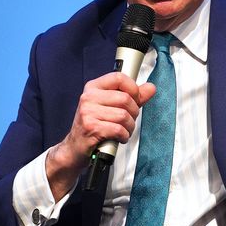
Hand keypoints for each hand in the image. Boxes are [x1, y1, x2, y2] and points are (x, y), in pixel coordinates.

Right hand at [46, 72, 155, 199]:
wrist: (75, 148)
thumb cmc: (94, 126)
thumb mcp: (112, 107)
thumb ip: (133, 97)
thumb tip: (150, 88)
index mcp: (93, 88)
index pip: (119, 78)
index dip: (133, 88)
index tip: (136, 98)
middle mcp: (88, 97)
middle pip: (125, 98)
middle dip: (133, 113)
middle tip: (128, 120)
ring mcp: (88, 112)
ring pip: (123, 116)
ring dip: (129, 127)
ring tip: (123, 130)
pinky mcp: (91, 128)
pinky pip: (118, 129)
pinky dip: (124, 136)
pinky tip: (119, 137)